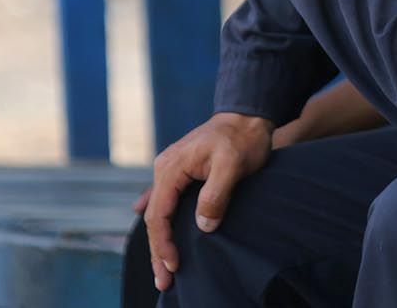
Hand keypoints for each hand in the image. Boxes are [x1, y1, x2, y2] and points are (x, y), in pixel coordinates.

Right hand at [132, 112, 272, 293]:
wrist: (247, 115)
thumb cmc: (242, 138)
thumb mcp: (232, 165)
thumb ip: (216, 195)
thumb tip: (204, 225)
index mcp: (171, 168)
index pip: (158, 215)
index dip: (163, 243)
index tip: (174, 266)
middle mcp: (165, 169)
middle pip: (154, 218)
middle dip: (158, 251)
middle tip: (164, 281)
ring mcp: (172, 170)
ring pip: (159, 211)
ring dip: (160, 240)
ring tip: (162, 267)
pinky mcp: (182, 172)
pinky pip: (165, 200)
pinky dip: (160, 218)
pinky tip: (149, 222)